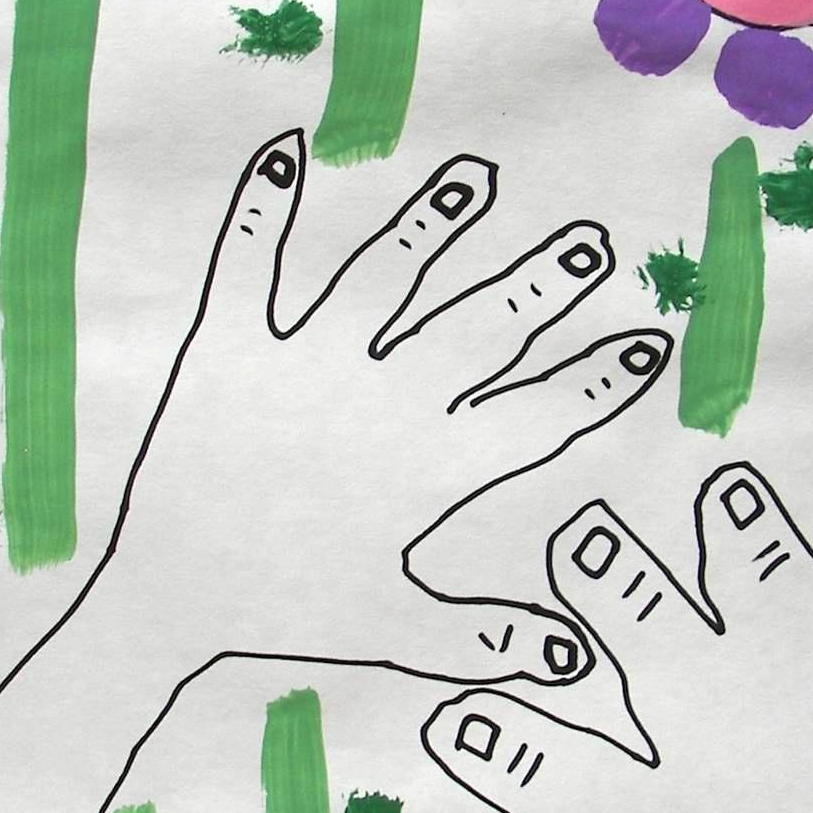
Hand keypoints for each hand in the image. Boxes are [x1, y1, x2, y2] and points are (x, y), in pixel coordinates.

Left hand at [109, 128, 673, 687]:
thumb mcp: (398, 634)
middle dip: (541, 284)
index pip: (535, 418)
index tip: (647, 344)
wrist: (165, 599)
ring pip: (382, 277)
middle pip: (477, 330)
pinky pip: (248, 263)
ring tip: (475, 177)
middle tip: (589, 241)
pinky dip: (261, 208)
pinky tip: (284, 151)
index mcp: (427, 469)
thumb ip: (490, 637)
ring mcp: (303, 364)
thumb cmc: (287, 615)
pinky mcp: (228, 347)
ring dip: (432, 225)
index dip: (596, 383)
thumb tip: (578, 662)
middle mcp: (378, 402)